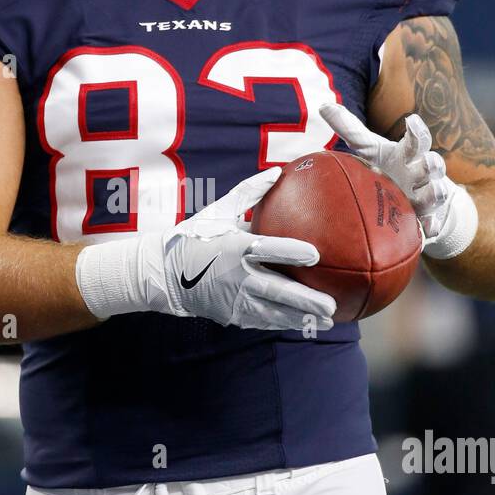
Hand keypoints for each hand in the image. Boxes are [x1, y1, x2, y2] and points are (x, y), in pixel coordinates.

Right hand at [76, 166, 336, 332]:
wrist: (165, 273)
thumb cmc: (196, 237)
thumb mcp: (219, 210)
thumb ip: (250, 192)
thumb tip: (277, 171)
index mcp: (234, 247)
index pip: (266, 249)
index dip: (290, 252)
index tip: (315, 254)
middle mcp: (236, 276)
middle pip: (275, 290)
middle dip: (304, 300)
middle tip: (330, 305)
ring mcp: (234, 298)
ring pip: (272, 312)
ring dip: (300, 318)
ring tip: (326, 320)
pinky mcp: (231, 313)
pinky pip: (262, 320)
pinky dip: (283, 322)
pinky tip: (304, 324)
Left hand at [318, 102, 477, 259]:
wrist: (417, 197)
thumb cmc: (392, 168)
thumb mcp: (372, 149)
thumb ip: (352, 130)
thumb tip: (325, 105)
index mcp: (410, 155)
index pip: (419, 139)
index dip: (418, 130)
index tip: (412, 120)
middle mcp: (423, 174)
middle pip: (435, 165)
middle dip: (434, 163)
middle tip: (428, 162)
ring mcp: (428, 197)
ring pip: (438, 194)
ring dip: (435, 193)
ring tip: (430, 193)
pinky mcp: (429, 219)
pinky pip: (434, 223)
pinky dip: (432, 226)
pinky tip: (428, 230)